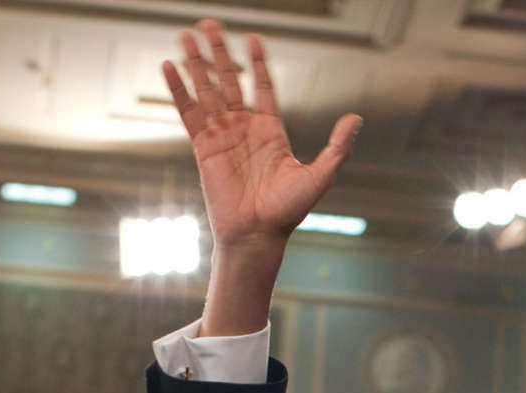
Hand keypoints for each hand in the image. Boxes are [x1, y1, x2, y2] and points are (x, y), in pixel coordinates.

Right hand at [161, 21, 360, 252]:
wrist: (257, 235)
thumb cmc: (287, 212)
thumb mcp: (319, 176)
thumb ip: (338, 148)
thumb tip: (356, 119)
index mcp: (271, 131)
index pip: (264, 87)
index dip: (258, 63)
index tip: (253, 38)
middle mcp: (244, 129)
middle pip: (230, 80)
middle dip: (220, 52)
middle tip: (210, 24)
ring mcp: (222, 136)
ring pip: (207, 90)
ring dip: (197, 63)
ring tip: (186, 34)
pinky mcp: (203, 147)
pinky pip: (189, 113)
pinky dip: (179, 90)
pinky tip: (169, 67)